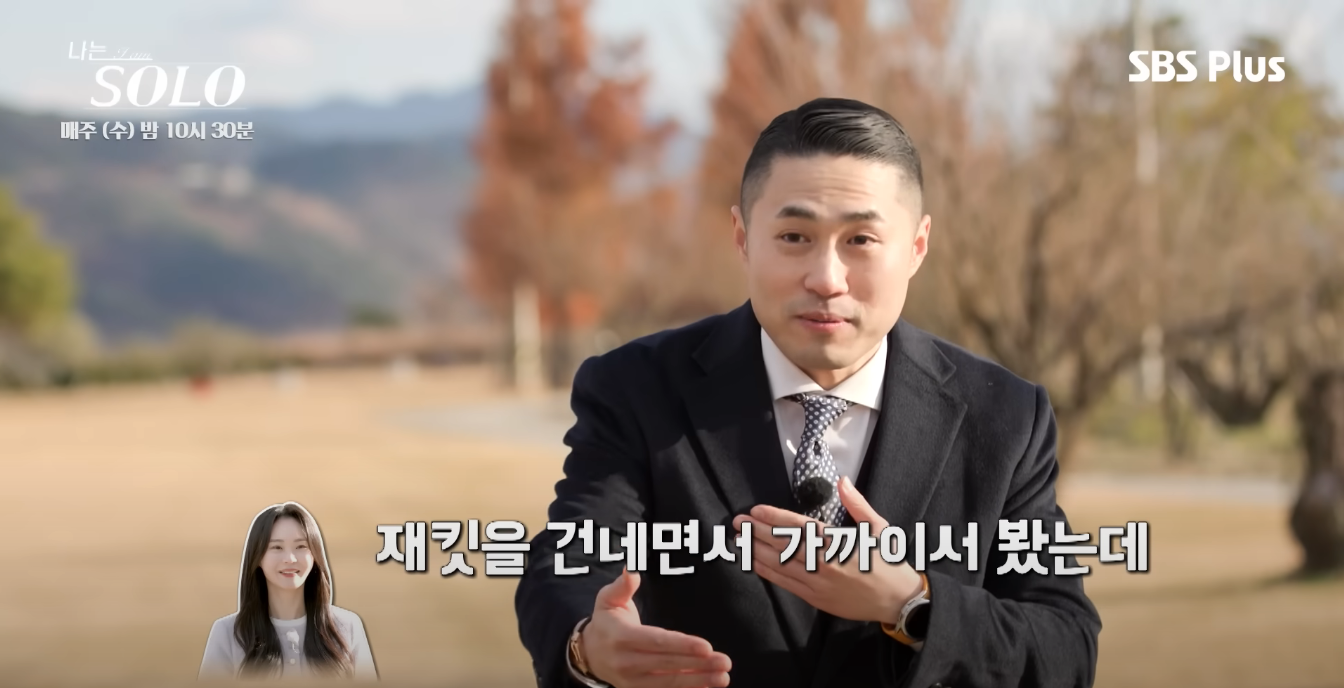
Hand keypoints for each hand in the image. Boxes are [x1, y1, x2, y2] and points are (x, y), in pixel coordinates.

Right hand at [581, 568, 731, 687]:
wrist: (590, 654)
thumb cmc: (607, 621)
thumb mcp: (608, 599)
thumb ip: (622, 586)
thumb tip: (631, 569)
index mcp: (621, 637)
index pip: (656, 641)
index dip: (682, 645)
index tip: (706, 647)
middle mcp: (626, 662)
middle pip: (667, 664)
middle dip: (698, 664)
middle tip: (724, 662)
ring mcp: (632, 681)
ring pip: (669, 683)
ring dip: (698, 681)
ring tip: (723, 677)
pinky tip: (708, 686)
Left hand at [733, 476, 922, 624]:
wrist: (898, 600)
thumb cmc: (887, 561)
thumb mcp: (878, 527)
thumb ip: (857, 504)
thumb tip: (842, 481)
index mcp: (838, 542)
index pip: (799, 527)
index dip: (775, 518)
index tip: (756, 511)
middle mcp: (825, 562)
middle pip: (784, 544)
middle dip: (758, 532)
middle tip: (738, 522)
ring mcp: (818, 582)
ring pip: (781, 564)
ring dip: (757, 551)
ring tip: (739, 540)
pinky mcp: (816, 598)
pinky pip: (786, 583)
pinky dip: (768, 572)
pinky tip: (754, 562)